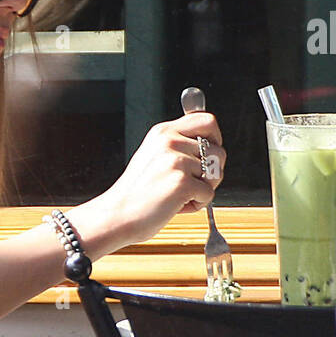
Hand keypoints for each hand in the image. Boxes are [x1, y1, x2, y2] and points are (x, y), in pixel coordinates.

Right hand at [101, 112, 224, 244]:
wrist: (117, 215)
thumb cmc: (136, 192)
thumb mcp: (153, 156)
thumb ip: (179, 145)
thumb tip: (210, 143)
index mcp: (163, 132)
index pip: (206, 120)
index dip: (215, 138)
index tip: (209, 153)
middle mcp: (170, 141)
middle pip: (218, 150)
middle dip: (213, 171)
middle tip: (192, 183)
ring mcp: (176, 161)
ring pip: (216, 173)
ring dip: (203, 189)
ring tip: (179, 195)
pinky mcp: (182, 182)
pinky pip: (209, 193)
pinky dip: (197, 205)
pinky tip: (176, 205)